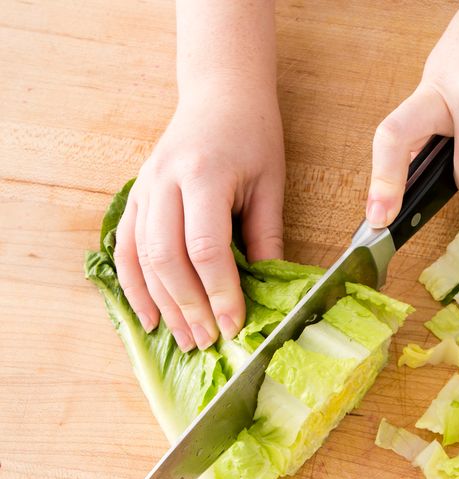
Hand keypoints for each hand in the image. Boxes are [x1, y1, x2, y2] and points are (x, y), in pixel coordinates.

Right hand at [114, 91, 284, 350]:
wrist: (220, 95)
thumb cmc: (253, 138)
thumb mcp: (270, 185)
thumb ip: (266, 238)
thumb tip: (270, 293)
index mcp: (204, 176)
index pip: (206, 247)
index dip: (219, 292)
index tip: (235, 325)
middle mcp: (165, 182)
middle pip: (166, 257)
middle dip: (188, 306)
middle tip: (209, 341)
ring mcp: (144, 188)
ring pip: (141, 257)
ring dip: (161, 304)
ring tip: (184, 339)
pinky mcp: (135, 196)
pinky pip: (125, 247)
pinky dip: (134, 285)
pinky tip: (149, 317)